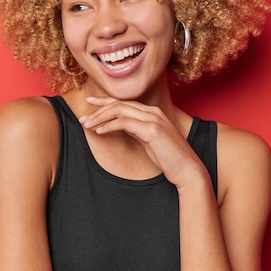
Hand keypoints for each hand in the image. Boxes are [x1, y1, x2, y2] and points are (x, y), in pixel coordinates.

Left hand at [78, 96, 205, 188]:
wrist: (187, 170)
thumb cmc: (168, 157)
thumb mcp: (148, 139)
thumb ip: (136, 129)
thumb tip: (119, 125)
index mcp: (152, 112)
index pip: (123, 102)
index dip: (104, 101)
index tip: (89, 103)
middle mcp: (153, 112)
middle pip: (118, 104)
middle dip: (98, 110)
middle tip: (83, 119)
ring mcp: (153, 119)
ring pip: (119, 110)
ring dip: (100, 117)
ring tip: (87, 125)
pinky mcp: (152, 129)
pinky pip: (124, 123)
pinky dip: (109, 126)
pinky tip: (99, 132)